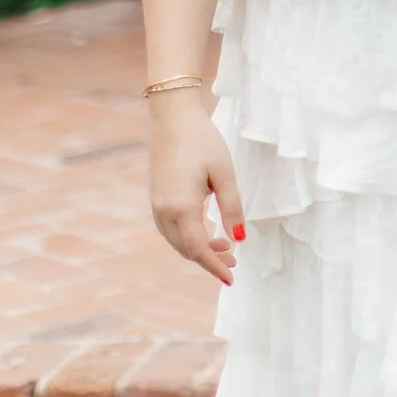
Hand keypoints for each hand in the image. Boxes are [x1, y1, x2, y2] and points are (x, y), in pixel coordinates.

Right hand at [149, 90, 243, 283]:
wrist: (173, 118)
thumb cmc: (203, 141)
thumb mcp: (224, 174)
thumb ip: (232, 208)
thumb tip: (240, 239)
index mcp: (181, 207)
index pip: (198, 249)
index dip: (215, 266)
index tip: (231, 278)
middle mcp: (164, 211)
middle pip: (186, 249)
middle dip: (210, 259)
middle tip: (235, 261)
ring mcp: (156, 206)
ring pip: (177, 241)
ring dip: (199, 249)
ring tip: (226, 247)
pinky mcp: (156, 199)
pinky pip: (172, 229)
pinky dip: (189, 237)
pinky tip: (207, 231)